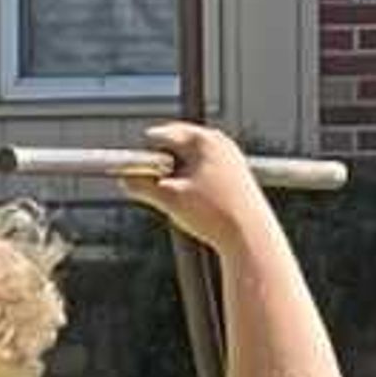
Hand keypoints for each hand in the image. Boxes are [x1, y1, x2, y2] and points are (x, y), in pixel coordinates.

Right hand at [122, 122, 280, 252]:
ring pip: (188, 164)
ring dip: (178, 180)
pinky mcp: (236, 175)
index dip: (144, 157)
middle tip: (165, 192)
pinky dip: (194, 188)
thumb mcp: (170, 199)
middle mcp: (219, 142)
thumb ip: (141, 185)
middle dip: (162, 168)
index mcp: (203, 139)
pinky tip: (201, 207)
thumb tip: (122, 179)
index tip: (136, 175)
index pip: (158, 137)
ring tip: (188, 203)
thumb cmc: (215, 215)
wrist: (253, 239)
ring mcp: (230, 157)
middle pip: (174, 148)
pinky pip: (203, 175)